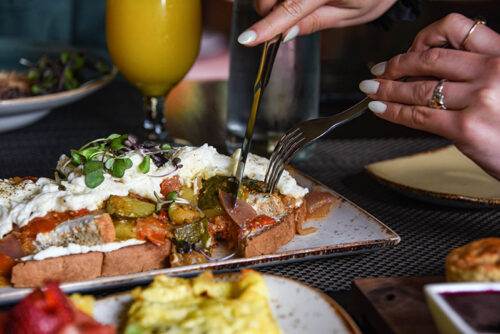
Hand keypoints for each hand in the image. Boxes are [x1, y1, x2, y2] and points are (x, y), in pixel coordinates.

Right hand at [237, 0, 396, 45]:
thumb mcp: (353, 15)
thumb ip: (315, 23)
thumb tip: (284, 34)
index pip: (291, 8)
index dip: (267, 26)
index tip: (246, 40)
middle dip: (267, 11)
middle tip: (281, 24)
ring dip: (272, 0)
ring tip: (292, 6)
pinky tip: (289, 2)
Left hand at [359, 13, 499, 178]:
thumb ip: (481, 74)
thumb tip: (436, 76)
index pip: (457, 28)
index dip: (424, 36)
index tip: (409, 48)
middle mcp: (492, 71)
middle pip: (430, 58)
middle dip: (397, 64)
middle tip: (380, 70)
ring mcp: (479, 100)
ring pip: (419, 88)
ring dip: (387, 87)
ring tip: (371, 88)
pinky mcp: (465, 129)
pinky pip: (418, 116)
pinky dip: (393, 111)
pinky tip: (380, 108)